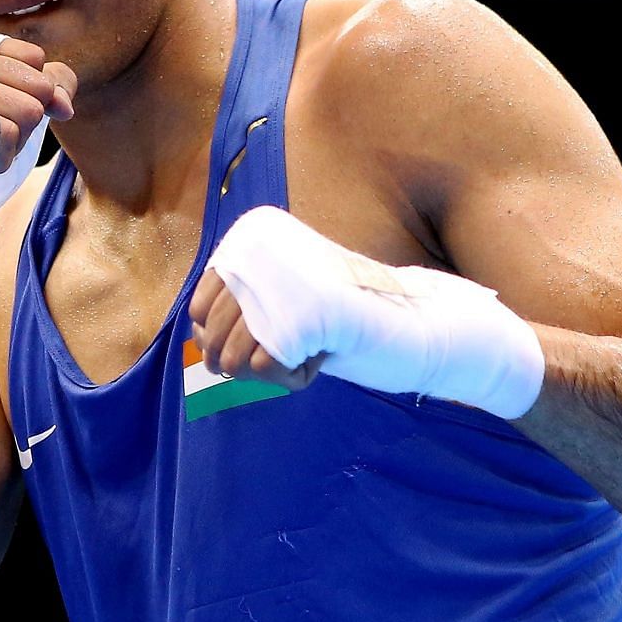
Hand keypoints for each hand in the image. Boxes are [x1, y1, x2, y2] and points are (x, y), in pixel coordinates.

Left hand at [189, 206, 545, 419]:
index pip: (198, 302)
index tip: (247, 353)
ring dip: (264, 372)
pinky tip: (316, 363)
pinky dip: (287, 379)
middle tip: (283, 363)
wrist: (425, 326)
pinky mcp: (310, 314)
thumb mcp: (294, 310)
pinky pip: (265, 366)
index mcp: (262, 243)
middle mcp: (268, 253)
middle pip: (211, 332)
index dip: (213, 338)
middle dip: (234, 363)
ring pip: (233, 351)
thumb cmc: (355, 322)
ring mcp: (287, 281)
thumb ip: (251, 313)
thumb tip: (196, 339)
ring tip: (304, 359)